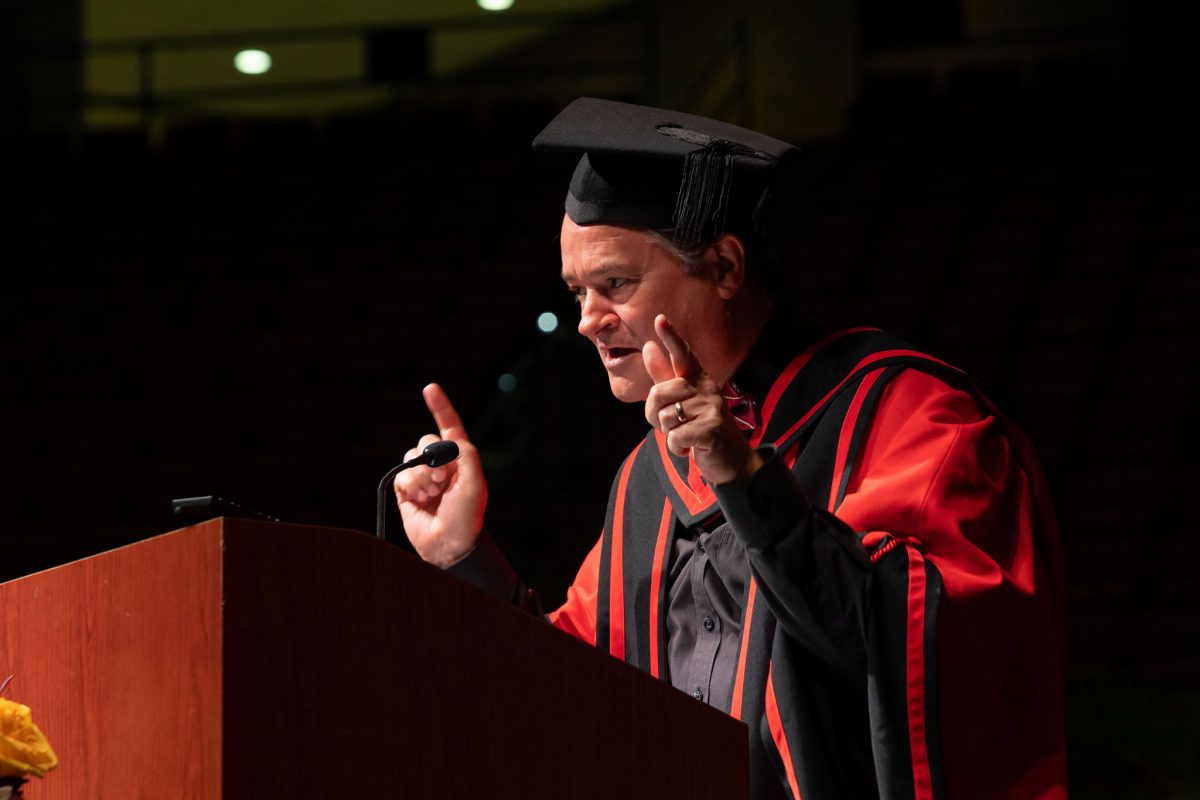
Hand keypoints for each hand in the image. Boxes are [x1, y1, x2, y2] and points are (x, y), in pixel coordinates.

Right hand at [394, 384, 486, 567]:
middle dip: (432, 458)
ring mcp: (423, 477)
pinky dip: (410, 485)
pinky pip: (401, 474)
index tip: (430, 388)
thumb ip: (466, 454)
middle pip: (426, 441)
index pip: (449, 426)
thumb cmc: (467, 515)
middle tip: (442, 480)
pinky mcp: (407, 491)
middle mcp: (441, 464)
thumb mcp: (474, 482)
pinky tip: (419, 500)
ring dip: (421, 475)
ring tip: (432, 493)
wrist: (449, 544)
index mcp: (460, 458)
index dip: (440, 407)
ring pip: (410, 457)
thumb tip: (448, 439)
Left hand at [642, 315, 761, 485]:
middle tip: (674, 426)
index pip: (682, 354)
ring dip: (668, 434)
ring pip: (665, 417)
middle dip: (655, 416)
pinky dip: (676, 447)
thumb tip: (648, 347)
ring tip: (686, 435)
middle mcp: (706, 387)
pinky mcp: (711, 428)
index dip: (670, 337)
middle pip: (657, 393)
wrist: (730, 459)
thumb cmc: (699, 427)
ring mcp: (711, 406)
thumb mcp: (680, 401)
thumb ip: (663, 377)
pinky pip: (675, 436)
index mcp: (696, 378)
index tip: (660, 318)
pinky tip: (689, 448)